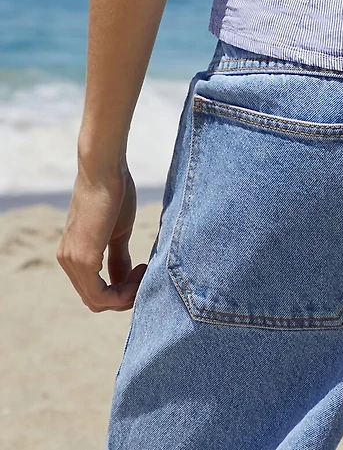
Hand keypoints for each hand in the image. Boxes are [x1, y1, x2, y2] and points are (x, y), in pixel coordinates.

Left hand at [57, 164, 147, 311]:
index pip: (94, 290)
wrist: (105, 169)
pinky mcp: (83, 260)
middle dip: (124, 297)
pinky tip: (139, 274)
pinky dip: (121, 294)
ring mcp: (72, 262)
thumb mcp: (118, 232)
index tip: (143, 271)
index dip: (121, 290)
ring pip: (97, 301)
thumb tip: (124, 281)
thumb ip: (118, 258)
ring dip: (125, 296)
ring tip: (145, 273)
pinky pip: (100, 295)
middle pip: (95, 301)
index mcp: (73, 254)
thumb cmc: (114, 192)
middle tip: (146, 276)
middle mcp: (67, 261)